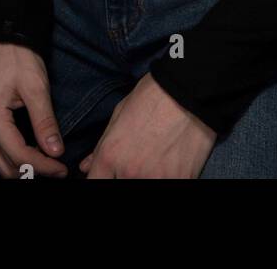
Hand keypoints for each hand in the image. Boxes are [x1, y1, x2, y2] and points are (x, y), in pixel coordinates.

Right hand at [0, 42, 68, 177]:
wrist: (0, 35)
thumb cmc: (17, 55)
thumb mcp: (35, 86)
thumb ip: (44, 121)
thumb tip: (55, 151)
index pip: (18, 156)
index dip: (43, 167)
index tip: (62, 169)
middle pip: (5, 166)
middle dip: (32, 172)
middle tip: (58, 170)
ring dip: (23, 168)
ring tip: (49, 164)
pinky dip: (15, 157)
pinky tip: (34, 153)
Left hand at [79, 72, 216, 178]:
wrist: (189, 89)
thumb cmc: (153, 96)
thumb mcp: (120, 114)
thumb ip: (101, 146)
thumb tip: (86, 166)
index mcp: (110, 155)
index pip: (94, 183)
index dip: (101, 178)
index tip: (109, 173)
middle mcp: (129, 173)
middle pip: (119, 187)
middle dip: (123, 176)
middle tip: (137, 160)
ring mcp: (156, 180)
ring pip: (144, 186)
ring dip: (148, 176)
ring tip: (156, 160)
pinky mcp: (181, 180)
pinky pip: (170, 185)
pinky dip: (169, 176)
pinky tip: (172, 163)